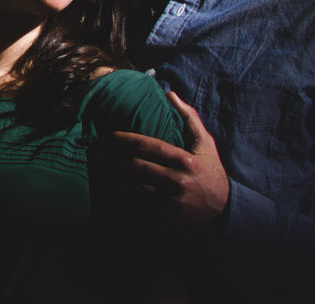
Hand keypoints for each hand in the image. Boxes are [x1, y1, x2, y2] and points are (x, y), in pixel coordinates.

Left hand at [107, 91, 230, 232]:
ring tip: (94, 171)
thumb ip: (188, 117)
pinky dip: (120, 200)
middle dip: (110, 159)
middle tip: (92, 153)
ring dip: (110, 180)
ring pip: (132, 189)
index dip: (125, 141)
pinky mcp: (164, 220)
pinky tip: (106, 193)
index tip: (106, 137)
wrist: (223, 213)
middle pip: (135, 168)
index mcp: (184, 160)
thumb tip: (170, 94)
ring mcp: (169, 203)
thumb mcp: (205, 144)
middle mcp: (176, 181)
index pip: (149, 147)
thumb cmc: (211, 173)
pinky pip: (136, 208)